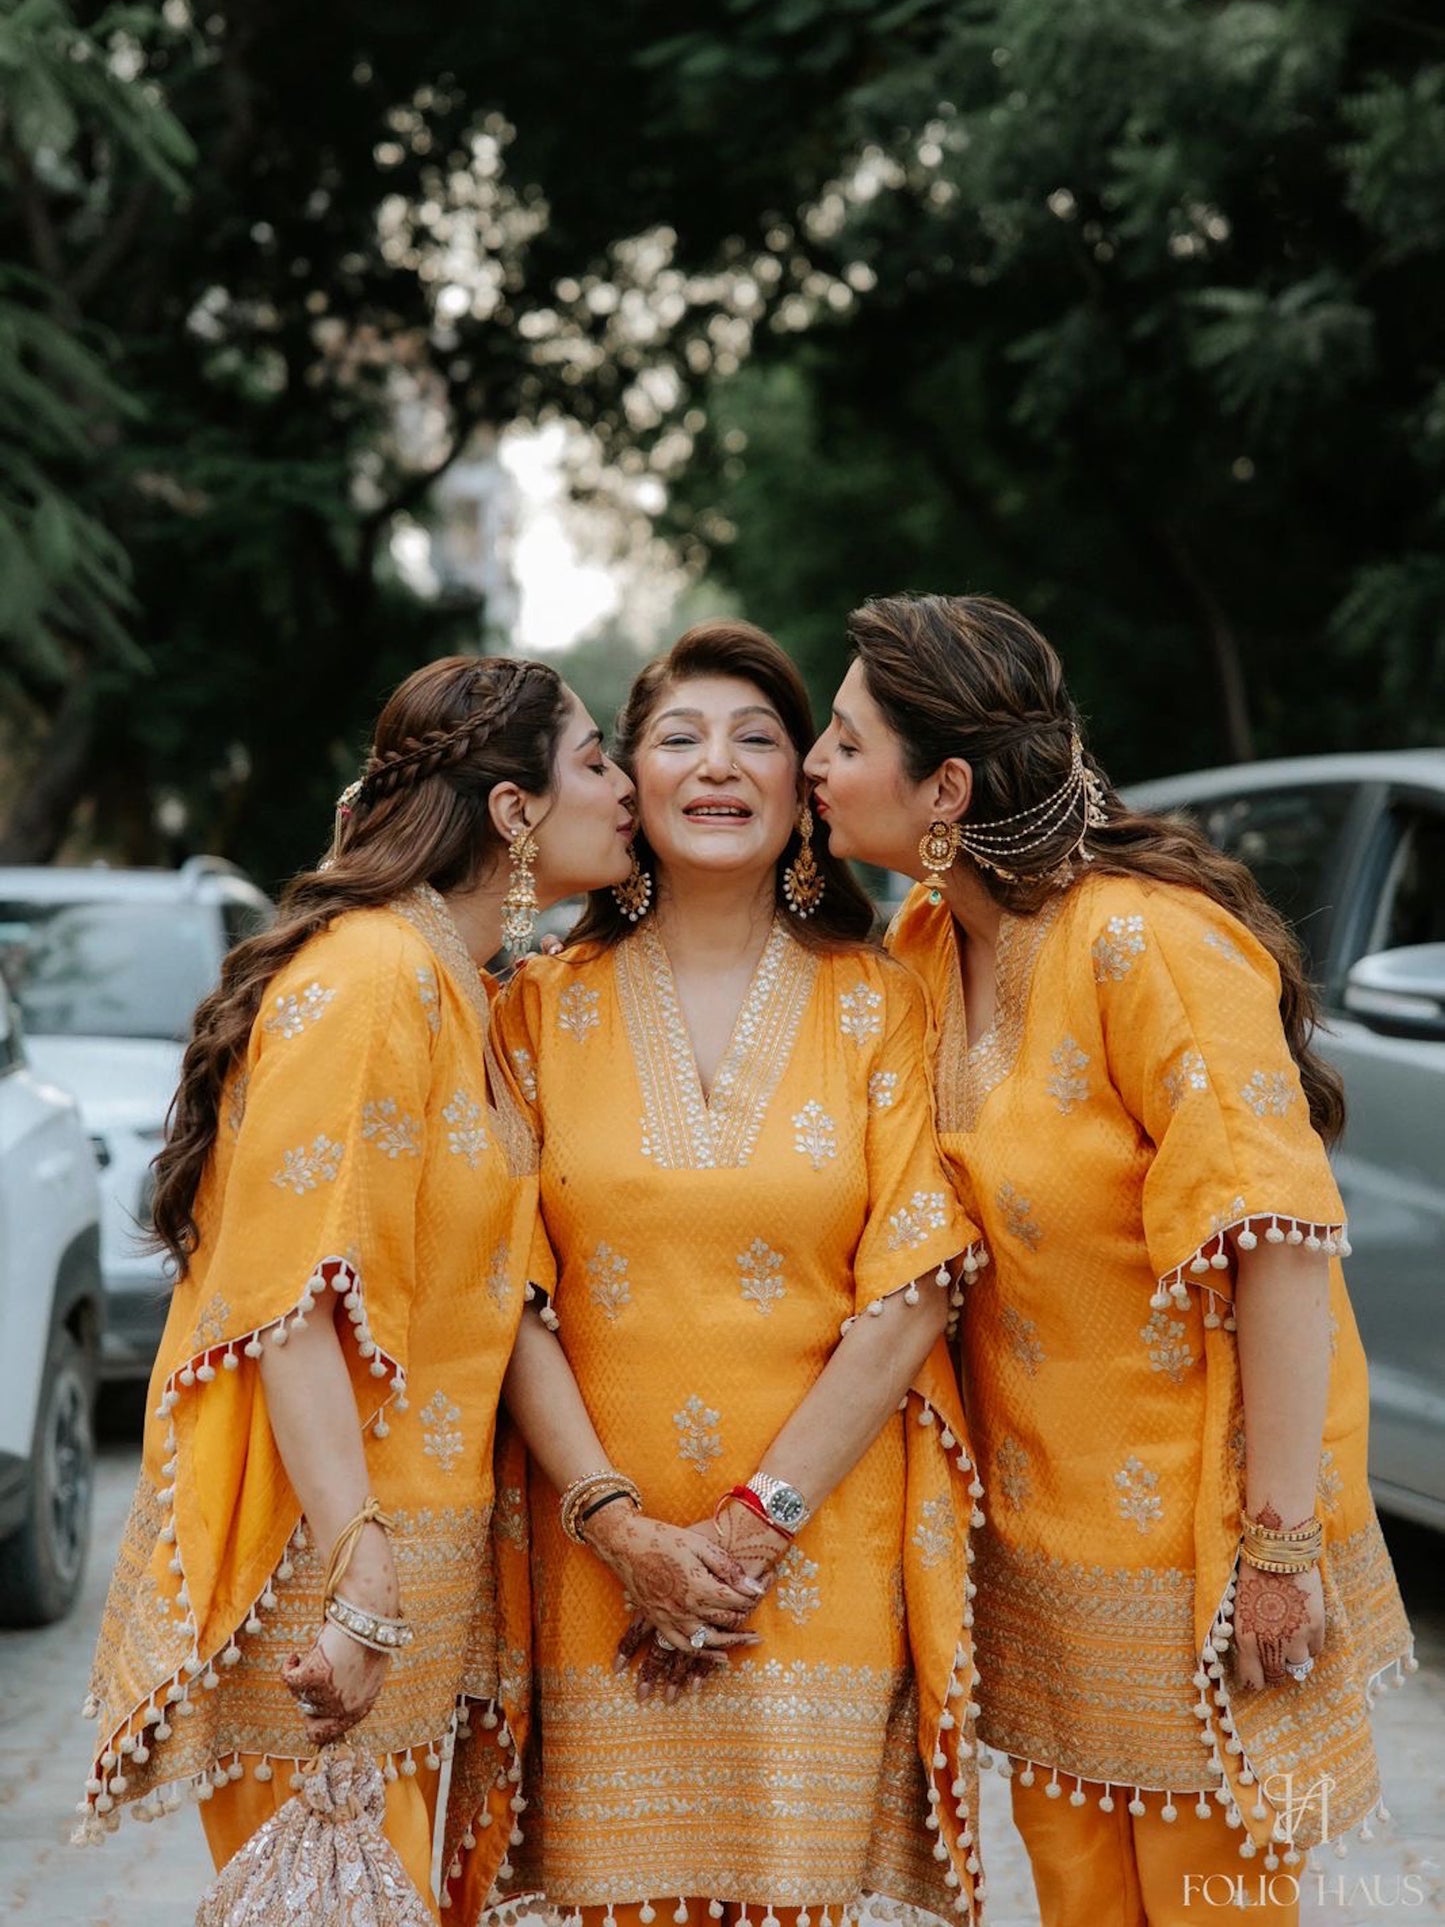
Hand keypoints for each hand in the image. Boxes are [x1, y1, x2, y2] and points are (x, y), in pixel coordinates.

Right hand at [282, 1619, 389, 1746]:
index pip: (326, 1734)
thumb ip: (347, 1695)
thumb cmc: (368, 1640)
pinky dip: (289, 1666)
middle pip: (308, 1712)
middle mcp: (344, 1708)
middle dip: (308, 1692)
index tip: (306, 1711)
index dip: (313, 1723)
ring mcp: (328, 1695)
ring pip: (299, 1694)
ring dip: (302, 1675)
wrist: (369, 1619)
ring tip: (315, 1654)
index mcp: (359, 1709)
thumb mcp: (364, 1676)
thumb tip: (320, 1703)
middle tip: (312, 1672)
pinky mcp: (313, 1677)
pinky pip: (289, 1679)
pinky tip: (295, 1656)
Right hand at [586, 1510, 762, 1683]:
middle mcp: (686, 1608)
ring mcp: (671, 1618)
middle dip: (745, 1621)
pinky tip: (718, 1656)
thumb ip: (727, 1567)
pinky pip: (683, 1646)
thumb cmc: (664, 1539)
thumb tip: (754, 1586)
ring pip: (707, 1641)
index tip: (761, 1592)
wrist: (625, 1544)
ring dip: (730, 1644)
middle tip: (759, 1625)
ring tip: (747, 1643)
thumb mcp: (699, 1544)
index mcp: (699, 1587)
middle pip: (724, 1622)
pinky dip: (703, 1655)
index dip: (750, 1597)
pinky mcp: (659, 1622)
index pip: (735, 1601)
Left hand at [1232, 1561, 1325, 1689]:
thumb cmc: (1251, 1575)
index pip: (1252, 1680)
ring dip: (1293, 1656)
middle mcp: (1272, 1644)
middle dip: (1274, 1670)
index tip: (1256, 1676)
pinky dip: (1309, 1644)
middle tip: (1275, 1658)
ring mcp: (1296, 1638)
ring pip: (1299, 1665)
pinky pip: (1315, 1650)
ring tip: (1289, 1639)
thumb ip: (1246, 1636)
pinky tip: (1302, 1627)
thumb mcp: (1238, 1608)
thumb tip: (1251, 1657)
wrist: (1277, 1551)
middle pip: (1276, 1677)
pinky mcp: (1316, 1627)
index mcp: (1246, 1639)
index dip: (1255, 1680)